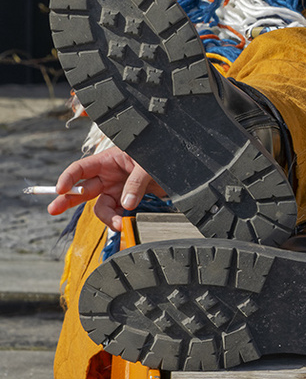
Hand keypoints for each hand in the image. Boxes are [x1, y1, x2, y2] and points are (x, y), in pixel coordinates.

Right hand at [49, 148, 164, 230]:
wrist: (180, 164)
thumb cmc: (160, 154)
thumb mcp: (147, 163)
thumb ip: (136, 182)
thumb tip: (126, 205)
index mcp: (109, 160)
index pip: (80, 168)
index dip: (68, 178)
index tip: (60, 189)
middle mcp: (109, 176)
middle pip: (83, 189)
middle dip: (67, 200)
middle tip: (53, 210)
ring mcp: (118, 189)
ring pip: (102, 207)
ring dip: (107, 218)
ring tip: (120, 225)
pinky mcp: (128, 200)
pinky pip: (118, 213)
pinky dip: (120, 220)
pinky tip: (126, 224)